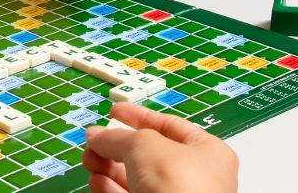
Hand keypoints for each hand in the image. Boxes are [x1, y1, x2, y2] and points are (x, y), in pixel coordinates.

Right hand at [81, 102, 237, 192]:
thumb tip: (97, 135)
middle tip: (95, 141)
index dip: (139, 117)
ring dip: (109, 169)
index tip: (116, 112)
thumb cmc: (179, 187)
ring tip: (90, 160)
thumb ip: (118, 137)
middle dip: (117, 147)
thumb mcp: (144, 146)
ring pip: (137, 180)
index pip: (169, 127)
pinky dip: (112, 190)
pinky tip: (97, 182)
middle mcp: (196, 179)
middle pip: (148, 155)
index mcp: (207, 153)